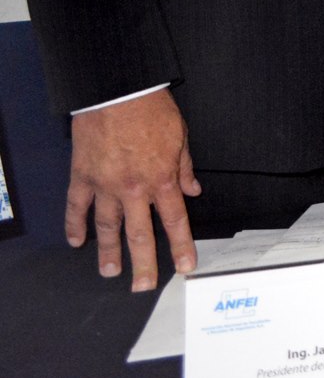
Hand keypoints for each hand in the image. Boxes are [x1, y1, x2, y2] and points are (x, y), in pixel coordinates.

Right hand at [67, 89, 199, 290]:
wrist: (118, 91)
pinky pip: (77, 207)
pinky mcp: (82, 176)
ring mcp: (105, 185)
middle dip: (144, 263)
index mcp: (162, 178)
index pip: (175, 221)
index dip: (181, 246)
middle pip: (140, 234)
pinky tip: (76, 241)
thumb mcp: (181, 136)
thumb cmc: (152, 109)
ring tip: (111, 272)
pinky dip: (75, 225)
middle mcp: (134, 188)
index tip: (185, 267)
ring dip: (108, 252)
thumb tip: (193, 191)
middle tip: (143, 286)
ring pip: (107, 227)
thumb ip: (185, 167)